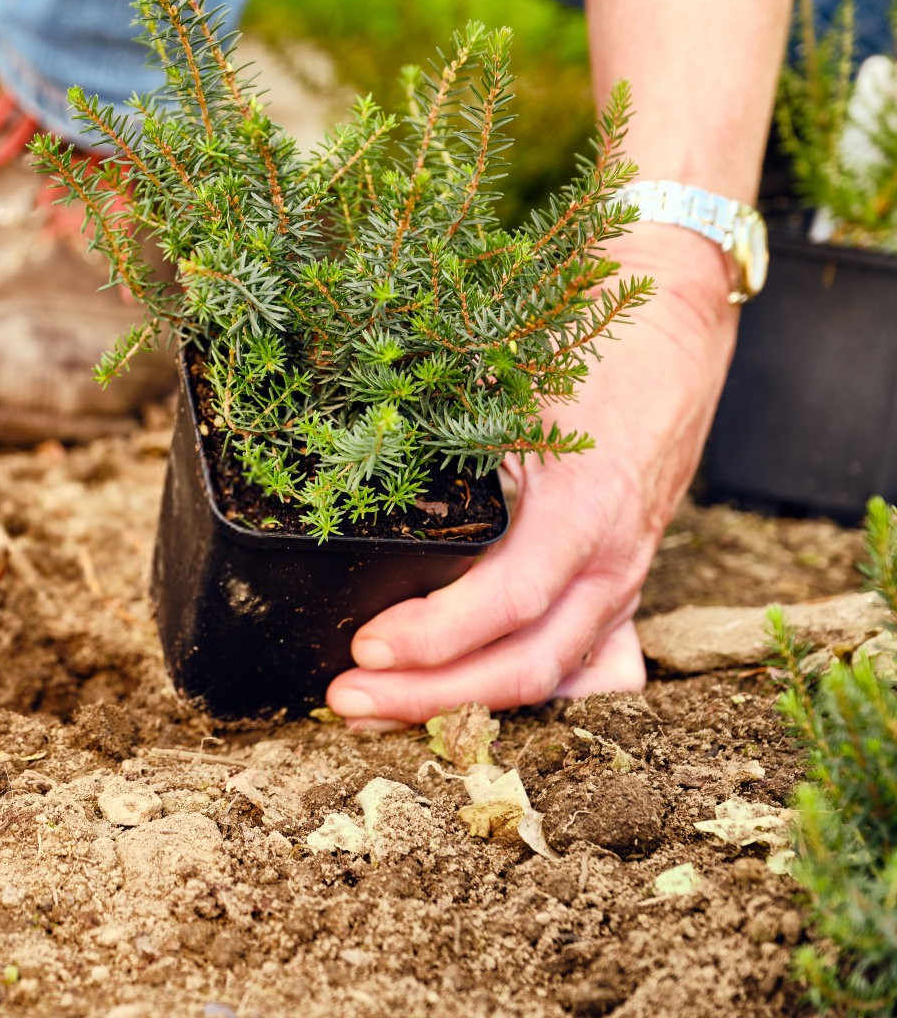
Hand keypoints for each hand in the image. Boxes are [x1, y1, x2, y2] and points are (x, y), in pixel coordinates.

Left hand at [326, 225, 738, 729]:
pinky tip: (440, 694)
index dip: (435, 637)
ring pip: (545, 674)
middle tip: (345, 700)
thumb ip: (456, 447)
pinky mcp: (616, 581)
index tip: (363, 645)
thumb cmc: (588, 338)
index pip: (509, 603)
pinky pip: (563, 655)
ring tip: (376, 707)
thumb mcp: (515, 386)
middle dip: (429, 697)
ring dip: (456, 700)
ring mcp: (621, 577)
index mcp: (587, 509)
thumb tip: (356, 474)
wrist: (672, 310)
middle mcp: (613, 559)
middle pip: (524, 666)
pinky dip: (498, 682)